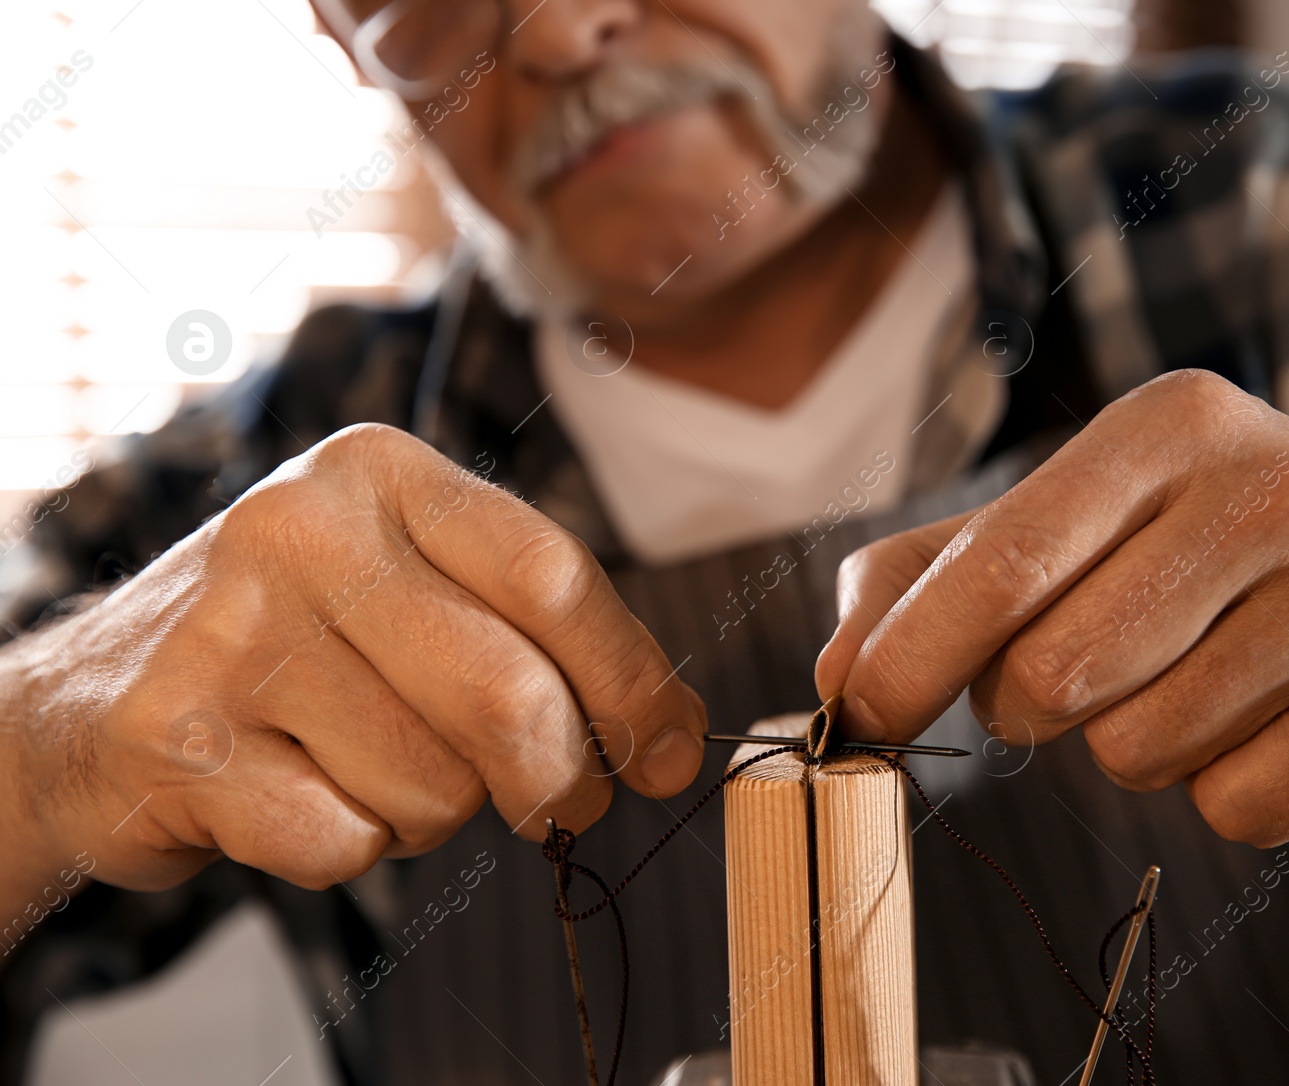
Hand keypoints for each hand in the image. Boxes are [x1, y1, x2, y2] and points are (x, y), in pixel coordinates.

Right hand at [1, 424, 705, 904]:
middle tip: (564, 804)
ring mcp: (228, 631)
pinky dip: (350, 845)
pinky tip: (298, 795)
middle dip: (561, 779)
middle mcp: (298, 527)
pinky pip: (344, 842)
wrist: (92, 701)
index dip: (632, 680)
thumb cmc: (298, 644)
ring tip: (372, 769)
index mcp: (380, 472)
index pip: (552, 577)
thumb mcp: (412, 588)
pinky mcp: (177, 739)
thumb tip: (675, 736)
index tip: (671, 752)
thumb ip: (538, 637)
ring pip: (432, 785)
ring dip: (434, 813)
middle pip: (508, 693)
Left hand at [816, 370, 1288, 845]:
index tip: (858, 713)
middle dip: (1027, 705)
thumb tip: (833, 681)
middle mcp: (1278, 487)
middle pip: (1059, 674)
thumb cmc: (1169, 551)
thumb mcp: (1050, 524)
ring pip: (1143, 756)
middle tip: (1067, 675)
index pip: (1006, 561)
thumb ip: (920, 582)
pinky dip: (1220, 794)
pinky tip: (1254, 721)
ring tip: (1183, 678)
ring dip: (1129, 747)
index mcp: (1171, 422)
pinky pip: (1241, 810)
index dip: (914, 654)